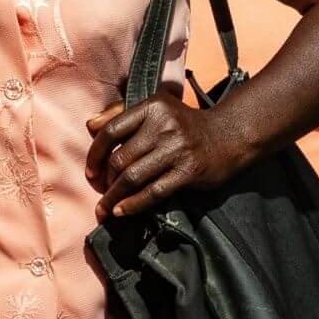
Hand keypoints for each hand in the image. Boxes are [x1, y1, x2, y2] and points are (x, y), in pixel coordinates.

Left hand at [86, 88, 246, 219]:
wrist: (228, 135)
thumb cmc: (184, 124)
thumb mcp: (156, 110)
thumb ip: (121, 115)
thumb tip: (90, 125)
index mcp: (152, 106)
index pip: (111, 131)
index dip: (95, 154)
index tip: (90, 171)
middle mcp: (164, 125)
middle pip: (120, 158)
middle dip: (105, 181)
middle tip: (100, 192)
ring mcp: (177, 148)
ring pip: (133, 177)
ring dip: (114, 197)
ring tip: (105, 208)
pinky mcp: (188, 170)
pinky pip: (153, 191)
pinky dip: (133, 204)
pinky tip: (122, 211)